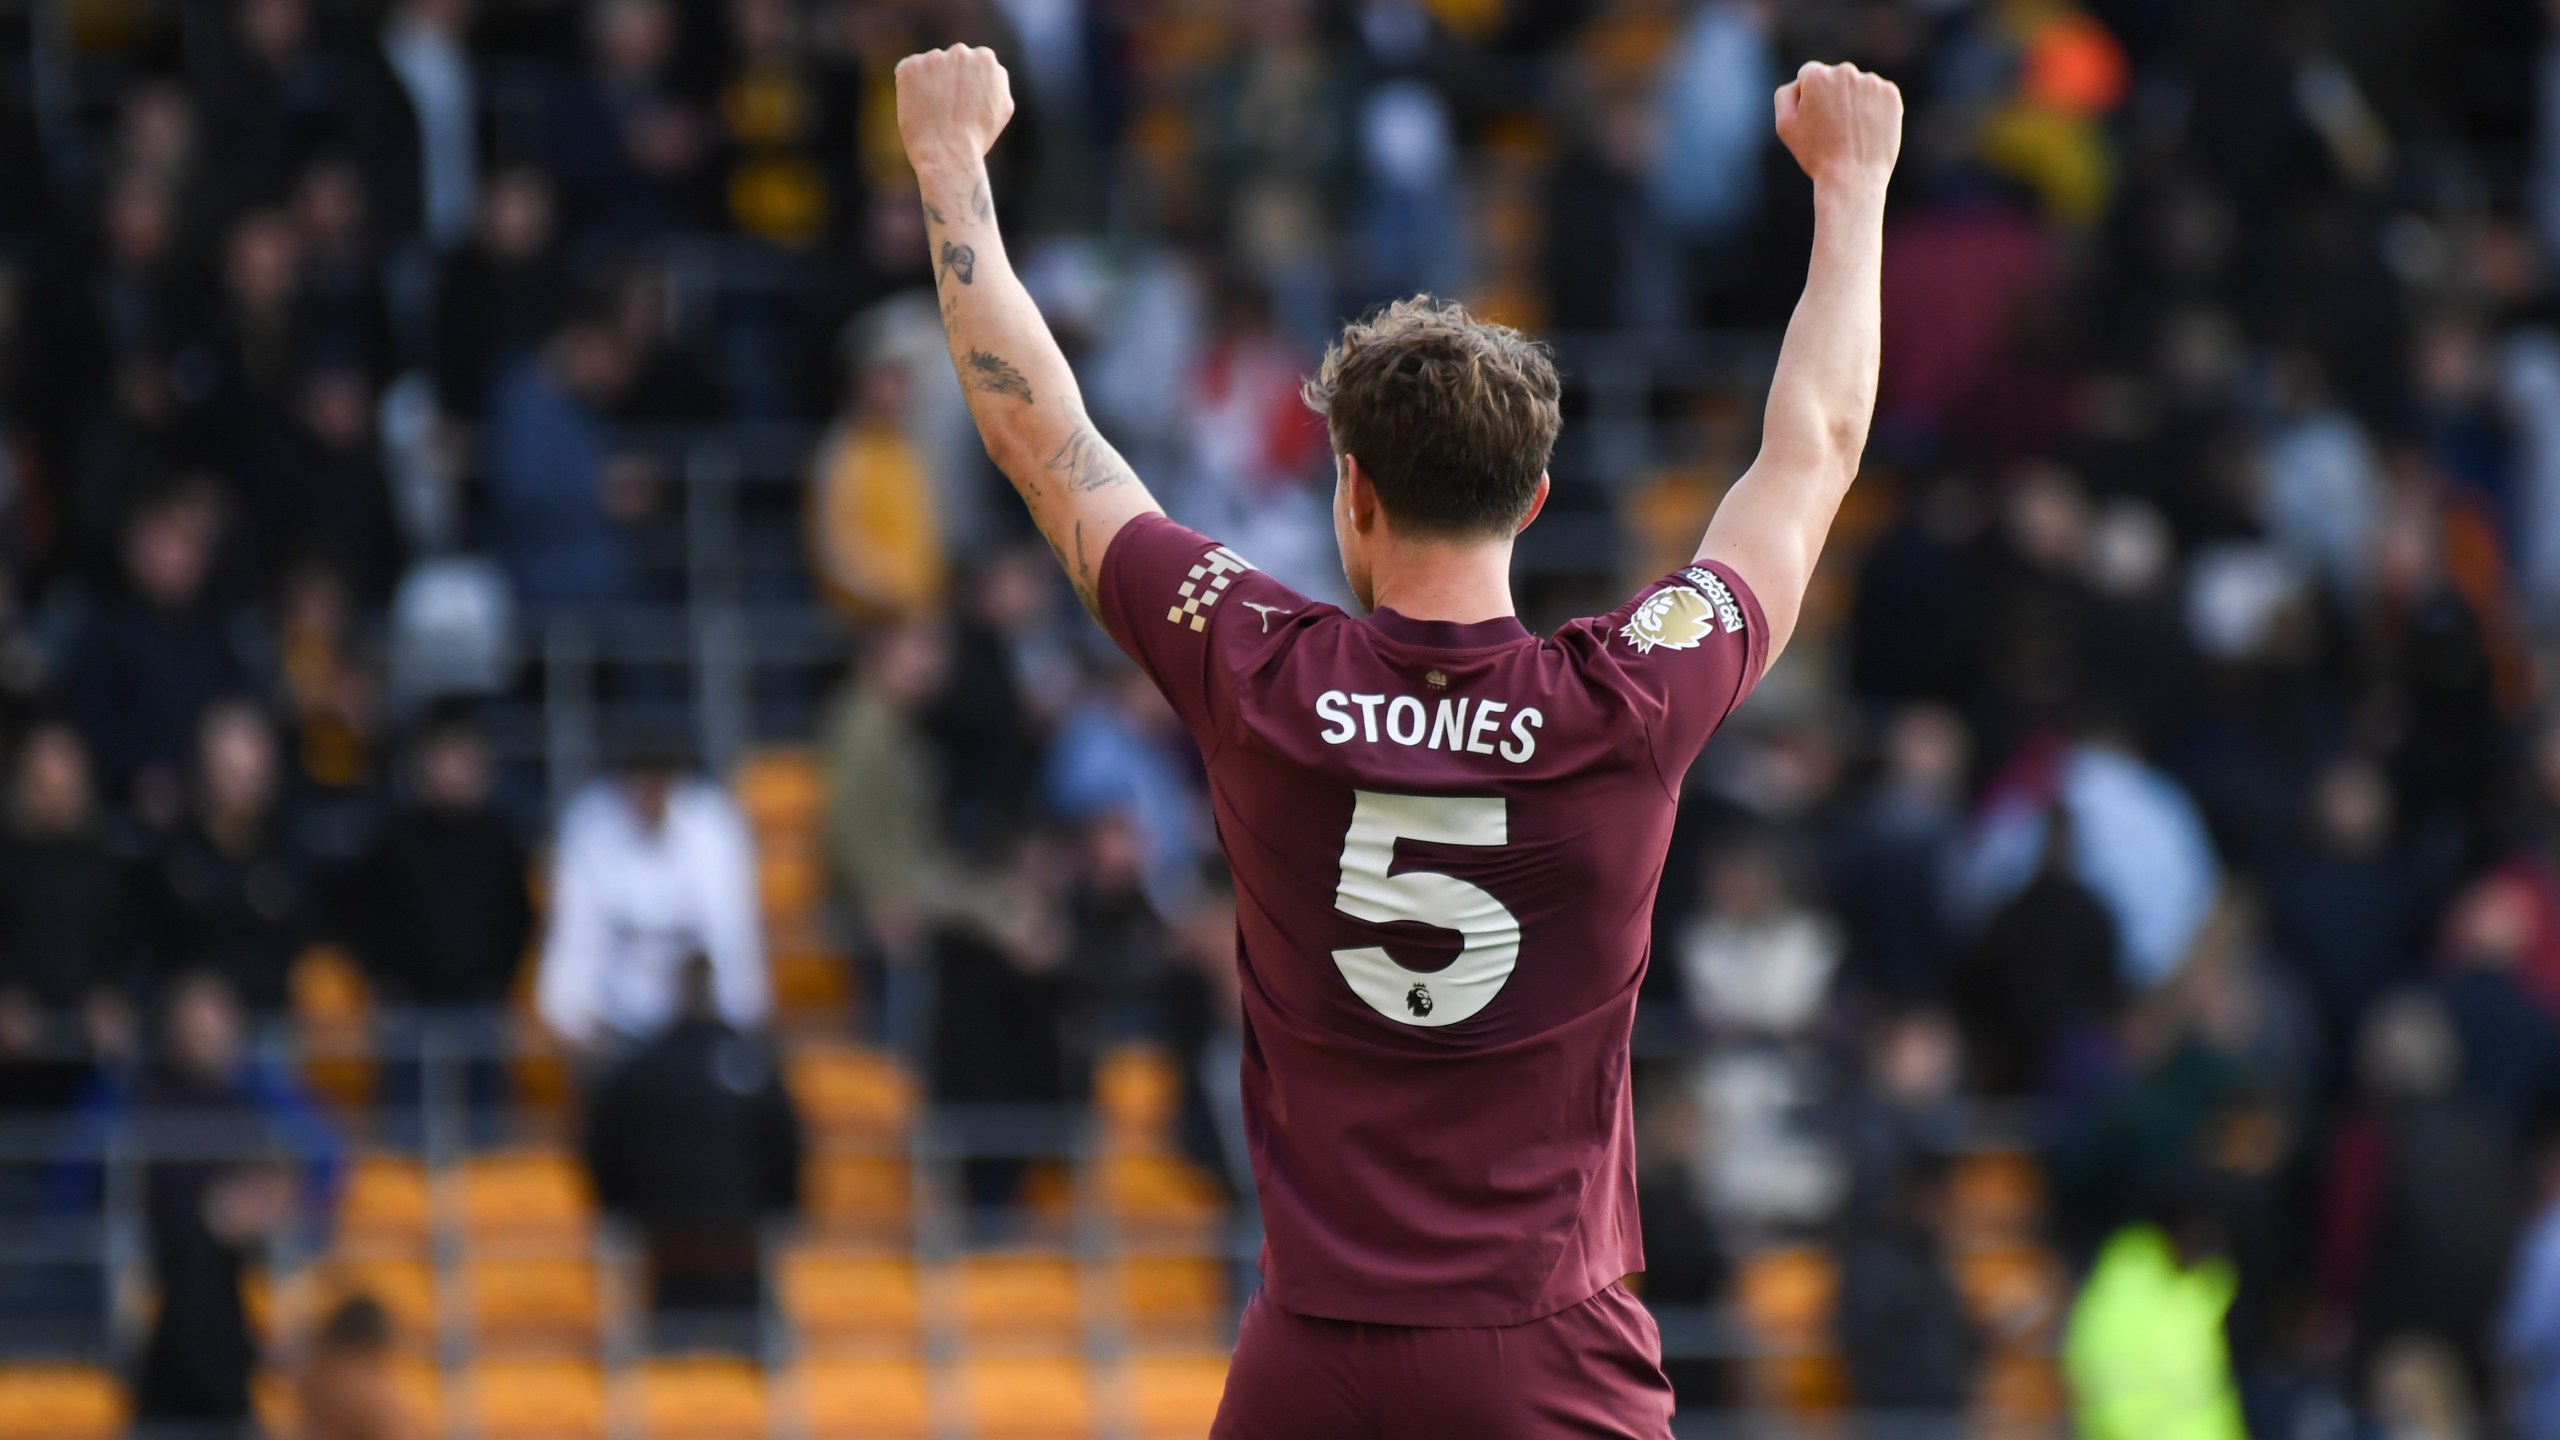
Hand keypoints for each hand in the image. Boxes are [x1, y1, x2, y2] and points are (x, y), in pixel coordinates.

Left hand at [895, 45, 1015, 175]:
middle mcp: (961, 52)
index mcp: (986, 58)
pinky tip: (917, 109)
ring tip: (932, 113)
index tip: (962, 106)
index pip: (972, 65)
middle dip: (947, 81)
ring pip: (928, 68)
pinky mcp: (910, 66)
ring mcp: (934, 57)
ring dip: (927, 84)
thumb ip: (996, 83)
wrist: (949, 152)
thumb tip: (991, 73)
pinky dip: (908, 89)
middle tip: (946, 111)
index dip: (965, 87)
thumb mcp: (1002, 107)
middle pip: (950, 63)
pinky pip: (907, 73)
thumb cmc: (977, 137)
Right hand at [1775, 61, 1903, 190]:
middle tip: (1833, 129)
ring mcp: (1871, 82)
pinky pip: (1879, 96)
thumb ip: (1785, 94)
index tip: (1815, 120)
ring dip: (1855, 102)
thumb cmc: (1815, 154)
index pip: (1809, 74)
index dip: (1809, 98)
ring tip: (1852, 132)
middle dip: (1833, 96)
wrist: (1852, 178)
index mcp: (1816, 76)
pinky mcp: (1891, 94)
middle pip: (1836, 78)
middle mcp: (1844, 71)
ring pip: (1858, 87)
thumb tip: (1800, 82)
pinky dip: (1874, 109)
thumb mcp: (1784, 125)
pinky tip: (1867, 130)